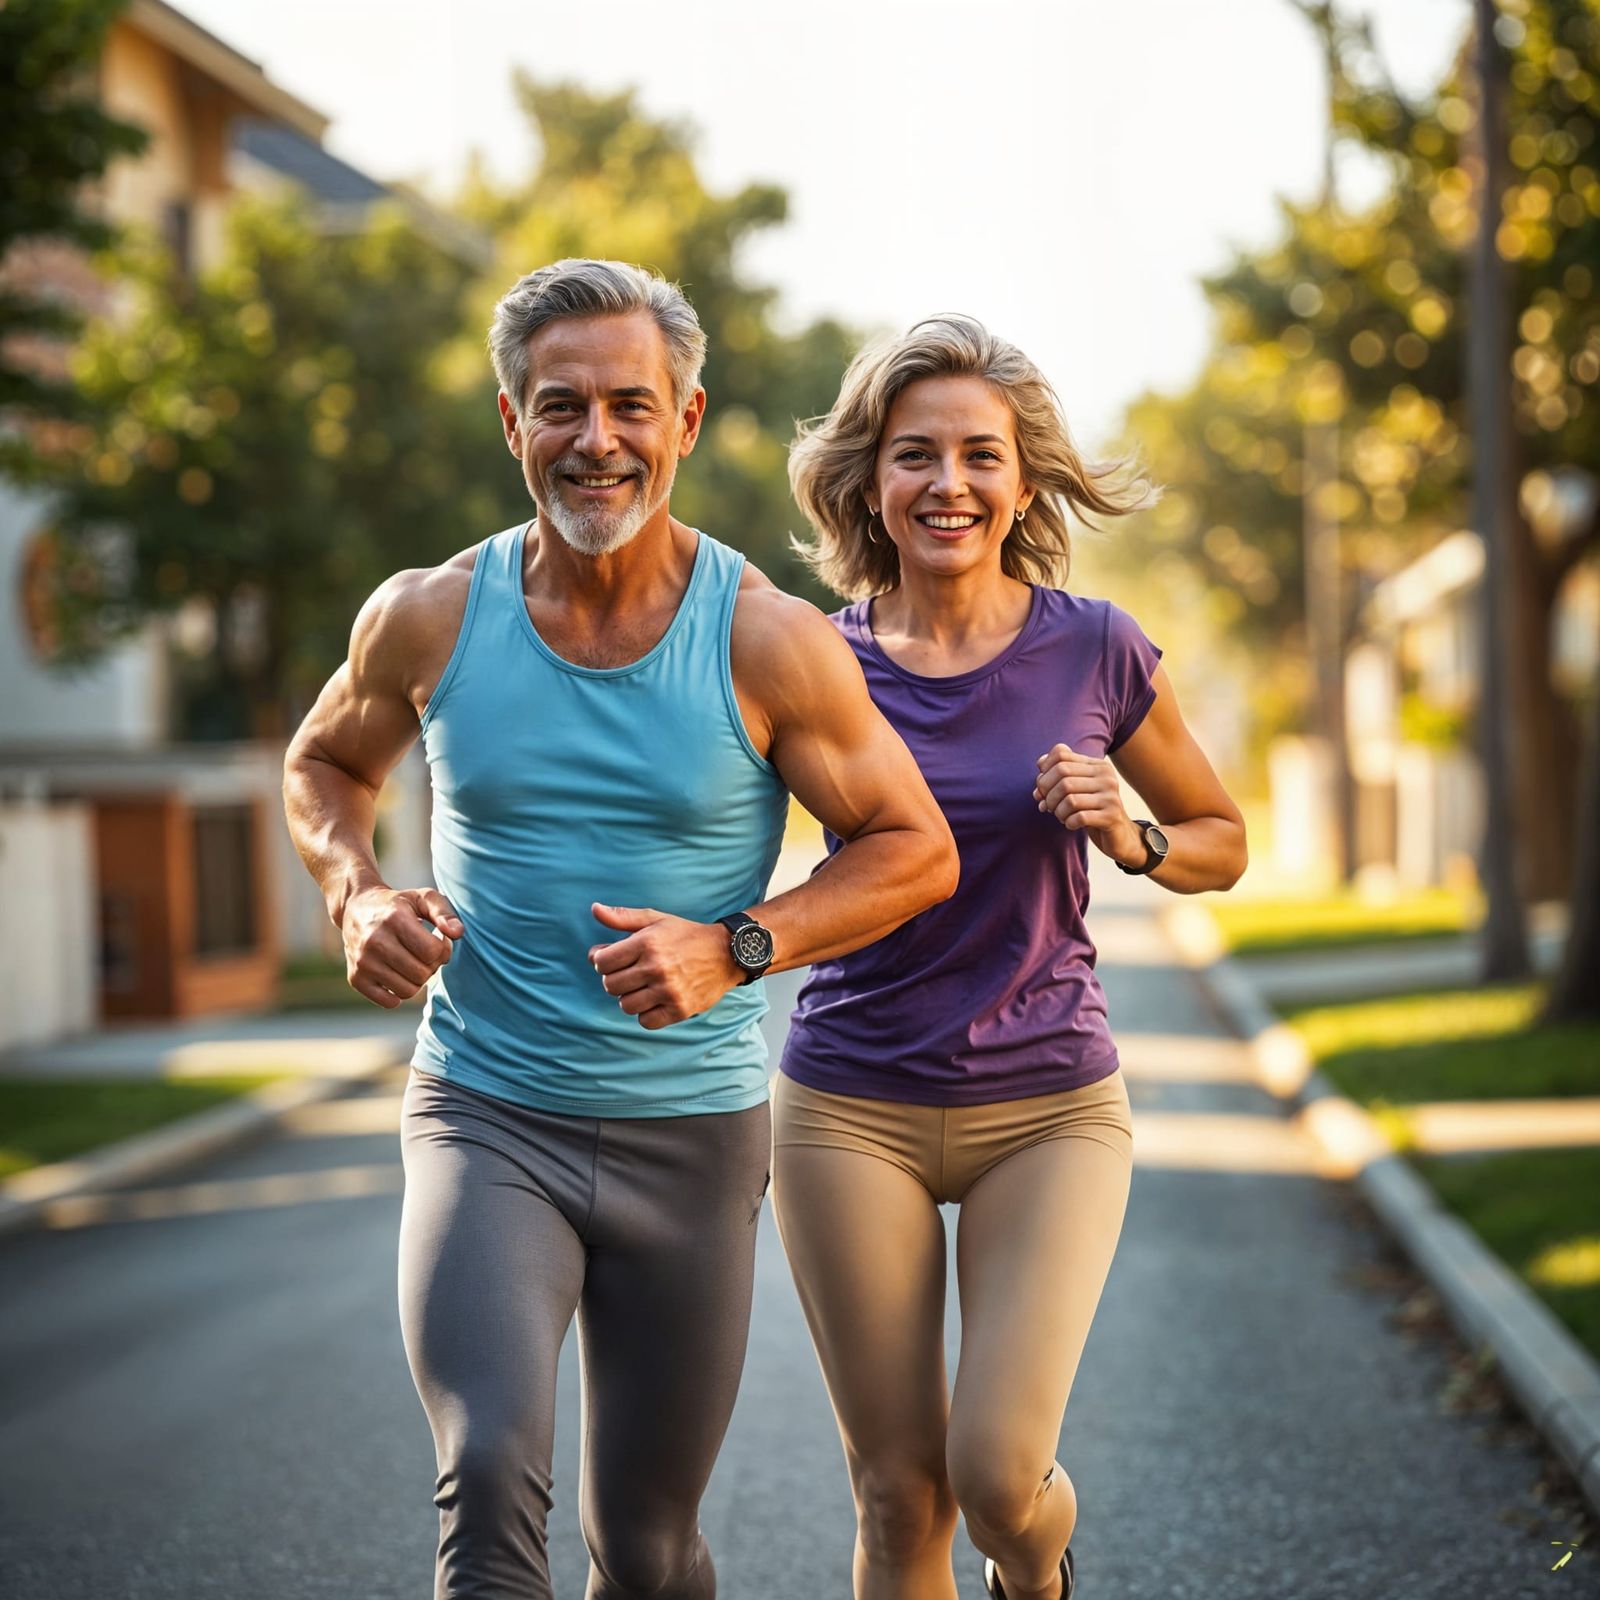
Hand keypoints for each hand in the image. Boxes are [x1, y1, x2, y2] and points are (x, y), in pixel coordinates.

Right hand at [340, 886, 461, 1008]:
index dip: (443, 949)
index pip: (433, 951)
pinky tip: (398, 976)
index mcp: (394, 918)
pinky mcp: (355, 978)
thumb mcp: (423, 898)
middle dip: (431, 966)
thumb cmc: (397, 905)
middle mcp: (375, 940)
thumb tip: (457, 933)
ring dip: (417, 981)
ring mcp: (363, 962)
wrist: (356, 908)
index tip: (437, 940)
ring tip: (413, 963)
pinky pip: (389, 1002)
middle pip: (422, 974)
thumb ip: (444, 912)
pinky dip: (398, 994)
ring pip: (408, 991)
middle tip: (426, 954)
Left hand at [588, 904, 739, 1029]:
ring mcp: (669, 991)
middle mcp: (657, 967)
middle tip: (630, 973)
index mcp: (647, 943)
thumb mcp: (655, 919)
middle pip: (611, 986)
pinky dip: (646, 1013)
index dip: (602, 961)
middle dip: (615, 979)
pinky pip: (646, 1021)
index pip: (602, 962)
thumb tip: (594, 909)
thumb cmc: (686, 935)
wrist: (727, 954)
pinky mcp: (680, 1009)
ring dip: (630, 997)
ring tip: (644, 986)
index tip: (612, 959)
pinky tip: (655, 999)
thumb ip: (622, 917)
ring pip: (625, 1005)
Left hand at [1034, 743, 1144, 864]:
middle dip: (1048, 793)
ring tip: (1061, 816)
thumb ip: (1056, 774)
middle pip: (1063, 775)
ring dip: (1058, 811)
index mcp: (1097, 765)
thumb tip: (1040, 763)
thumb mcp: (1074, 789)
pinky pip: (1079, 817)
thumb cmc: (1090, 809)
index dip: (1045, 771)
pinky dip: (1068, 822)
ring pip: (1069, 798)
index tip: (1042, 788)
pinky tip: (1071, 824)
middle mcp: (1106, 777)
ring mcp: (1111, 796)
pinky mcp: (1111, 816)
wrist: (1118, 835)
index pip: (1061, 755)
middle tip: (1048, 806)